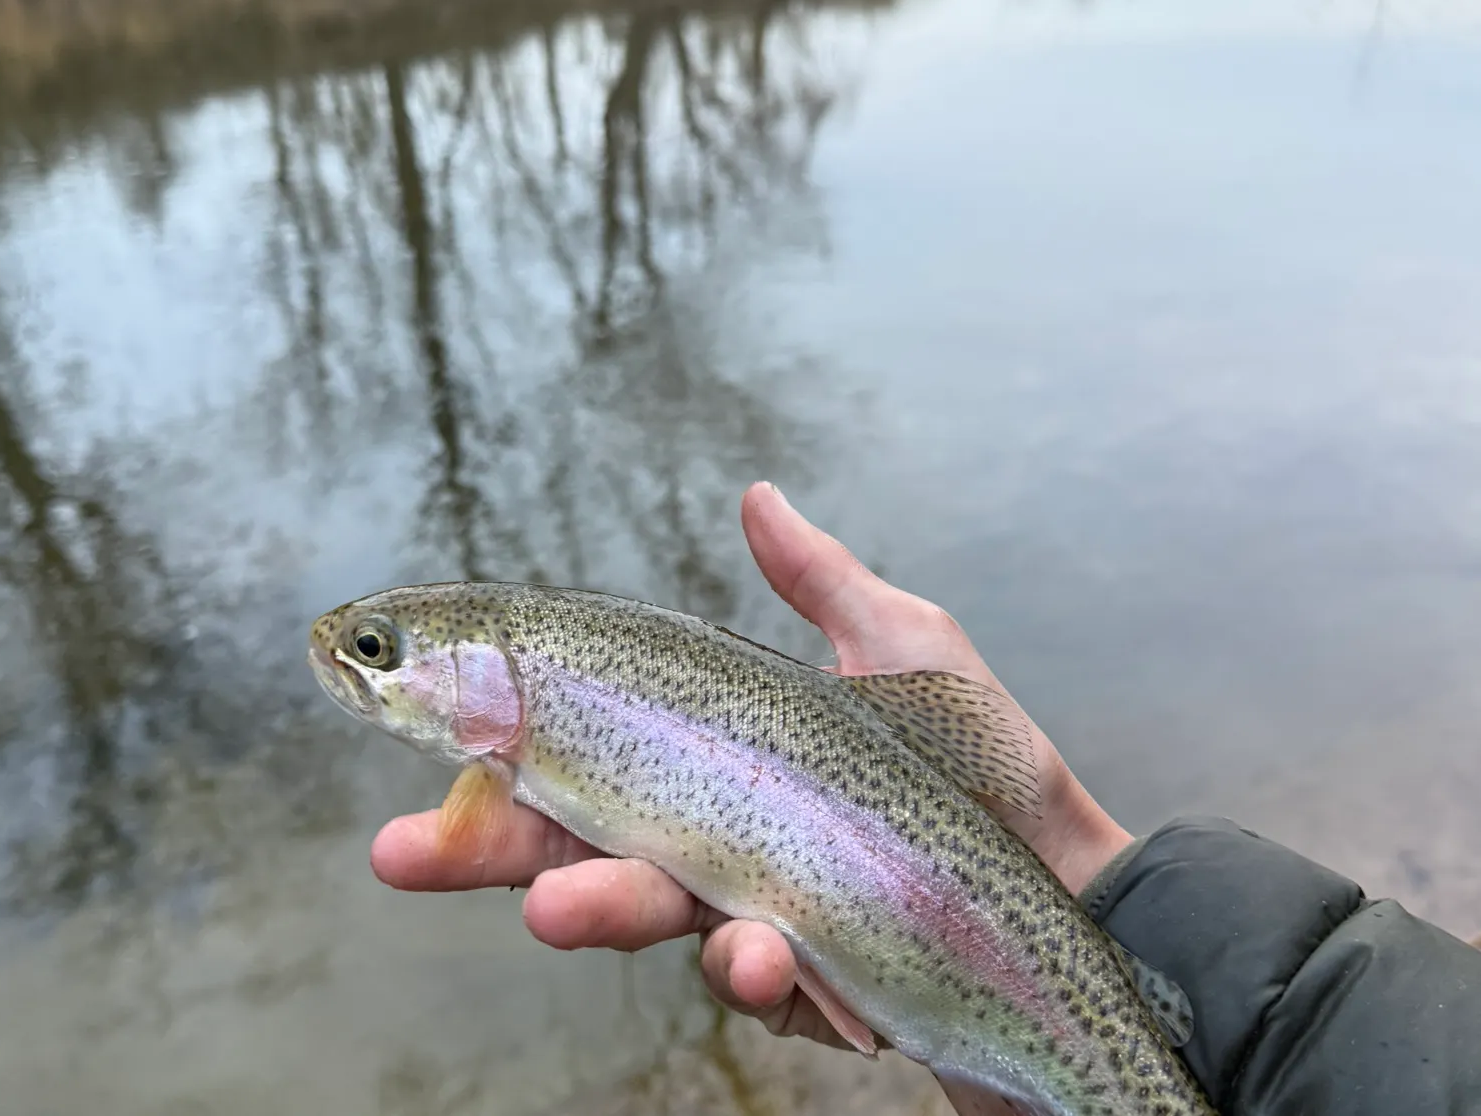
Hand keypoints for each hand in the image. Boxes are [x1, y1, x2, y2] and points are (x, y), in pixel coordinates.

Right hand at [370, 483, 1131, 1066]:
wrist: (1082, 879)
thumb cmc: (986, 757)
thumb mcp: (900, 646)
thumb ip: (819, 582)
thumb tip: (756, 493)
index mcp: (721, 761)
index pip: (591, 753)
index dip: (507, 749)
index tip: (432, 733)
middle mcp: (719, 841)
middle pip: (580, 844)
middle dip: (486, 849)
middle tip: (397, 854)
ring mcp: (757, 916)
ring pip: (652, 919)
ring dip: (600, 912)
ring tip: (558, 909)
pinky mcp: (813, 988)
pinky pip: (760, 982)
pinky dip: (752, 968)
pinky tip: (763, 951)